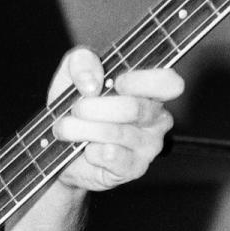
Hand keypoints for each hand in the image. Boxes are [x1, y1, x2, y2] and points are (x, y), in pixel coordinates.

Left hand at [50, 47, 183, 192]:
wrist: (61, 148)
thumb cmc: (74, 107)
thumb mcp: (71, 74)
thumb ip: (82, 62)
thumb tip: (93, 83)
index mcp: (150, 90)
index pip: (169, 83)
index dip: (142, 81)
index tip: (116, 82)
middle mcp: (157, 117)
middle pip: (134, 108)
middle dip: (94, 107)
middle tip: (75, 109)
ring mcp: (149, 145)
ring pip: (117, 132)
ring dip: (83, 129)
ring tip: (67, 128)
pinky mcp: (134, 168)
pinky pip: (111, 156)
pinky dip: (90, 151)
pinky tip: (86, 149)